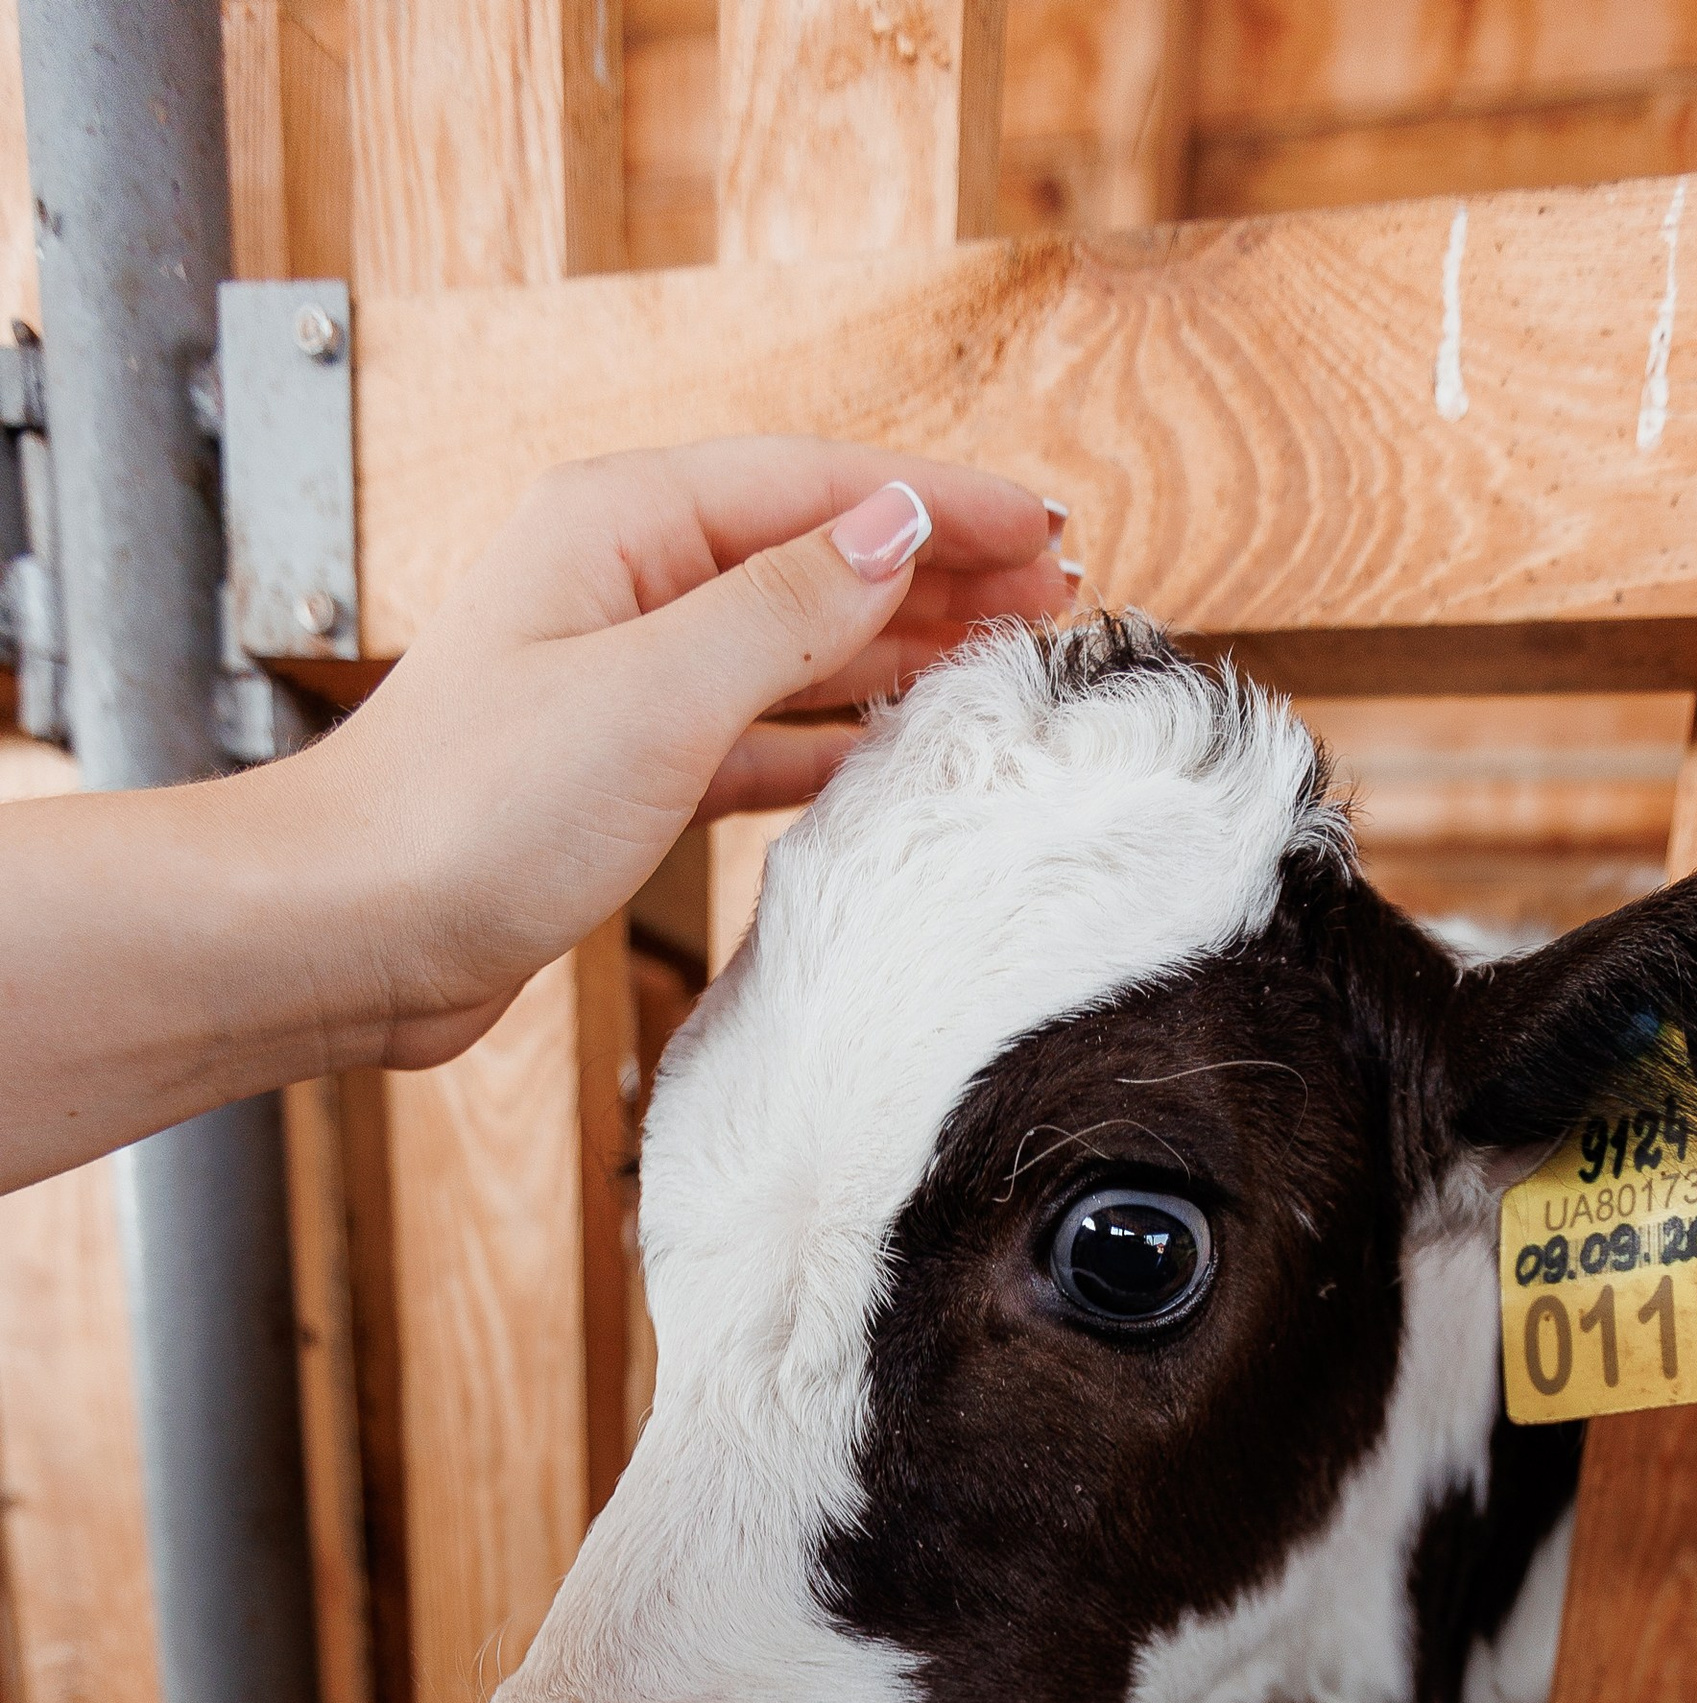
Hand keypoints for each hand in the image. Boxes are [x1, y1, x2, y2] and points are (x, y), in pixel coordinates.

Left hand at [296, 439, 1072, 1068]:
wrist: (351, 933)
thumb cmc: (470, 810)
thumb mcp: (654, 693)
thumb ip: (787, 610)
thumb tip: (897, 531)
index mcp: (621, 524)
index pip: (820, 486)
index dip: (942, 503)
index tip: (1046, 529)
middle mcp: (624, 585)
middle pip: (815, 554)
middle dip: (938, 570)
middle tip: (1057, 598)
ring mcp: (624, 679)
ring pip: (796, 644)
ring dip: (900, 649)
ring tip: (1003, 662)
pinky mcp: (623, 773)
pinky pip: (759, 733)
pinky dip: (833, 736)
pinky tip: (897, 749)